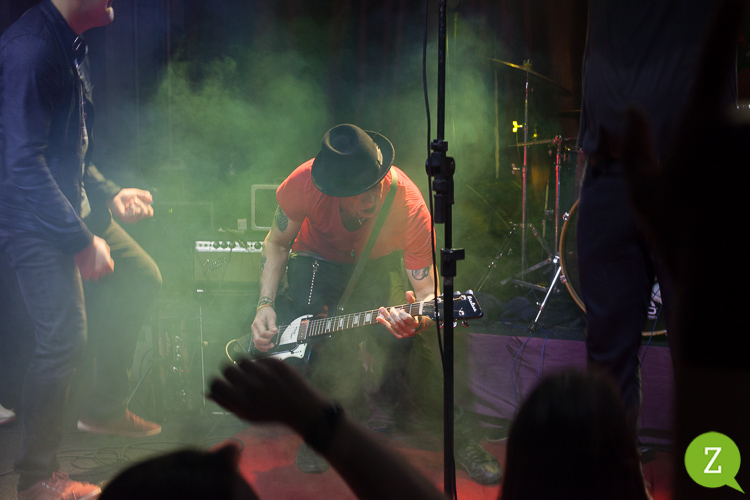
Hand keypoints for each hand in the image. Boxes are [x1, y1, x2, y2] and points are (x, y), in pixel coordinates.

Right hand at [74, 236, 113, 280]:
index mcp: (108, 263)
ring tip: (88, 271)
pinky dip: (85, 275)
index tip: (102, 266)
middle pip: (102, 274)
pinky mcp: (85, 272)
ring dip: (92, 274)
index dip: (105, 268)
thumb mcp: (104, 245)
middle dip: (99, 271)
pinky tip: (83, 272)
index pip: (109, 270)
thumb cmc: (94, 242)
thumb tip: (107, 255)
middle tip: (94, 267)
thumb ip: (106, 252)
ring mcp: (94, 272)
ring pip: (95, 278)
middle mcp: (102, 269)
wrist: (83, 243)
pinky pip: (86, 278)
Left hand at [107, 188, 153, 223]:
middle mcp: (137, 216)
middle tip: (136, 199)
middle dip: (142, 204)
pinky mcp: (126, 219)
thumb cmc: (124, 195)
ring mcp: (132, 219)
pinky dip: (132, 206)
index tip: (145, 202)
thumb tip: (151, 200)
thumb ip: (144, 195)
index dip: (149, 207)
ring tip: (131, 201)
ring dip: (137, 204)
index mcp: (140, 211)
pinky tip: (129, 203)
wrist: (115, 196)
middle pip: (147, 213)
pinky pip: (134, 213)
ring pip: (141, 213)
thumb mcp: (136, 193)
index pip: (150, 214)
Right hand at [209, 357, 328, 434]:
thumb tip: (208, 392)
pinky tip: (266, 372)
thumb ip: (227, 404)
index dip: (217, 383)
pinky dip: (259, 364)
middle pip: (227, 368)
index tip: (223, 385)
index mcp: (243, 403)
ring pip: (241, 359)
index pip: (216, 384)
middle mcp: (253, 387)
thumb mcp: (247, 415)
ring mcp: (266, 373)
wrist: (302, 408)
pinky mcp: (277, 363)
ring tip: (252, 373)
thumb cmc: (271, 414)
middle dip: (230, 372)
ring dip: (244, 366)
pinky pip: (258, 357)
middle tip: (238, 377)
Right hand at [251, 305, 278, 351]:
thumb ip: (272, 324)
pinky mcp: (255, 334)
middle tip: (272, 343)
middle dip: (266, 343)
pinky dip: (260, 347)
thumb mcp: (271, 317)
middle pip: (258, 339)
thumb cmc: (267, 313)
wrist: (263, 310)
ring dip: (263, 346)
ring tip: (271, 346)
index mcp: (258, 323)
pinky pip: (256, 343)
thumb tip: (274, 331)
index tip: (275, 333)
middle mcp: (254, 328)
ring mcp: (254, 332)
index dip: (269, 335)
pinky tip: (266, 348)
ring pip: (256, 343)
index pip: (262, 333)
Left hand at [376, 291, 429, 338]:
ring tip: (381, 309)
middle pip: (399, 321)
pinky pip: (390, 329)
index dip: (402, 313)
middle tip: (391, 309)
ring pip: (393, 325)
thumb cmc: (415, 315)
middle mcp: (411, 331)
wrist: (417, 326)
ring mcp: (405, 334)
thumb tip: (408, 292)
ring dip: (386, 317)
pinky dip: (384, 323)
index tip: (401, 310)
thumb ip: (411, 300)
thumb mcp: (414, 307)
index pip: (407, 318)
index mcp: (416, 324)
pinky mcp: (399, 336)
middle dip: (393, 314)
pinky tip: (378, 318)